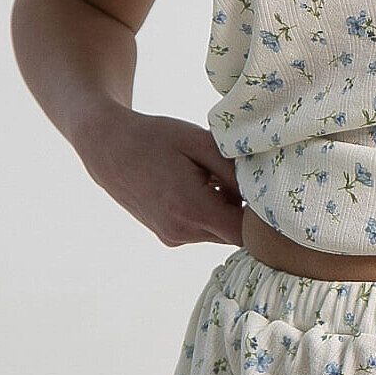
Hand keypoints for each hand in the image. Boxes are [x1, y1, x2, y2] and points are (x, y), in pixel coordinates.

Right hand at [79, 106, 246, 246]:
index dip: (262, 217)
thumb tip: (262, 191)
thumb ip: (234, 169)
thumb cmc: (156, 138)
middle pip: (234, 233)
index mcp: (192, 208)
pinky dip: (209, 212)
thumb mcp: (200, 142)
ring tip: (212, 177)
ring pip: (219, 231)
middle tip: (241, 176)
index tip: (267, 193)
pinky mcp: (168, 235)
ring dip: (226, 210)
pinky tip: (197, 185)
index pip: (245, 233)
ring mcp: (173, 236)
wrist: (108, 149)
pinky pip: (203, 230)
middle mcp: (182, 230)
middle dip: (244, 210)